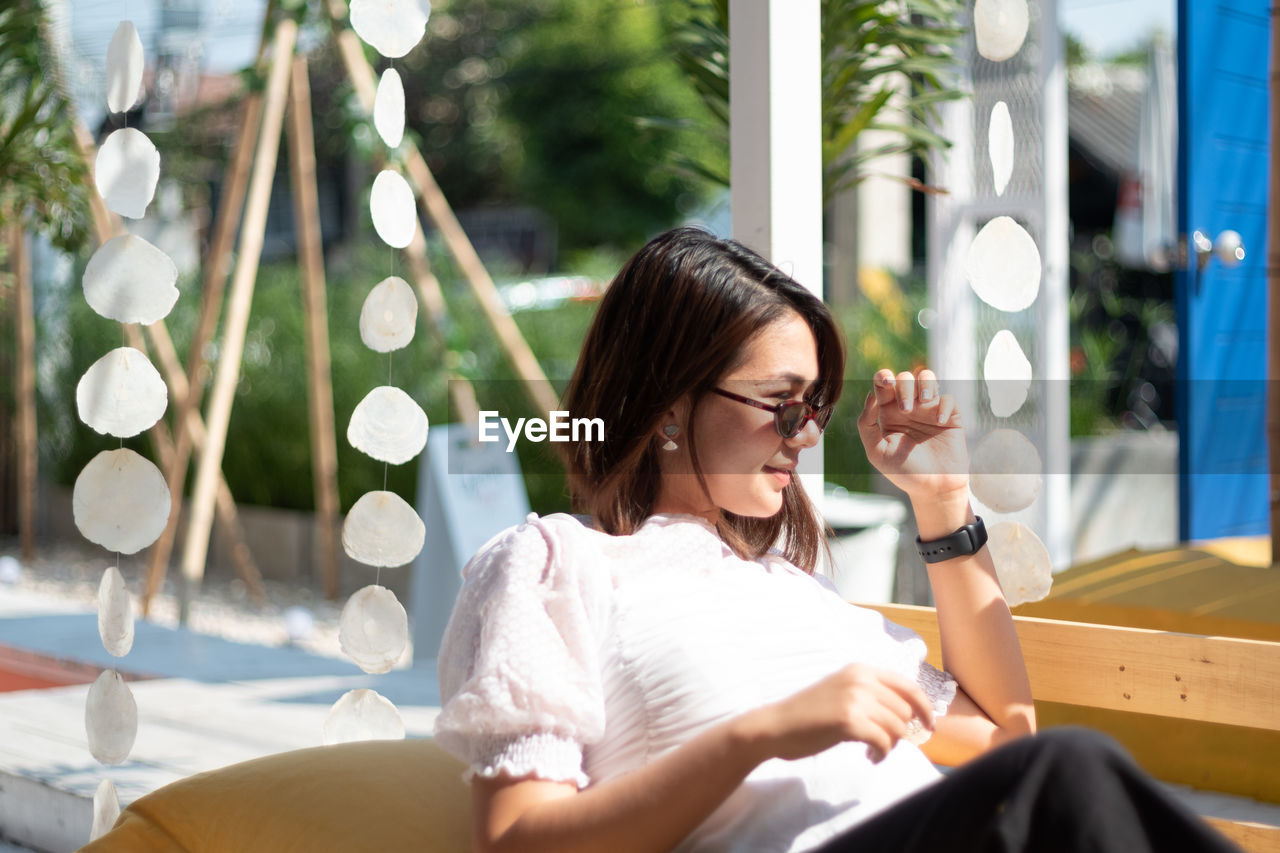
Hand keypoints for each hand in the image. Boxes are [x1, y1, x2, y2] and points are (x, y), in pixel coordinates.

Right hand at [751, 664, 933, 763]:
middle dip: (900, 732)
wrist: (774, 726)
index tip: (929, 725)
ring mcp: (854, 699)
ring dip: (891, 745)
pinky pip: (884, 742)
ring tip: (873, 751)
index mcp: (860, 669)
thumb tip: (908, 713)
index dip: (925, 707)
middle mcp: (860, 679)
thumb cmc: (808, 714)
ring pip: (897, 728)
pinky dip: (882, 754)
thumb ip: (870, 693)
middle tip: (883, 744)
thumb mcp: (841, 690)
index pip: (908, 686)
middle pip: (905, 711)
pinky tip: (870, 757)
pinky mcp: (849, 721)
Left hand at [856, 368, 968, 500]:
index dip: (883, 376)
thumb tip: (870, 396)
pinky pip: (948, 398)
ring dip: (925, 383)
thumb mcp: (877, 452)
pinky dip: (944, 405)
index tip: (885, 381)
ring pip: (927, 378)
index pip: (884, 384)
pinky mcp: (950, 417)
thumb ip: (867, 425)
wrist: (932, 488)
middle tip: (905, 410)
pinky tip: (939, 421)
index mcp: (888, 412)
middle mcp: (909, 407)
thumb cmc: (902, 471)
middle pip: (905, 378)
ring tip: (923, 402)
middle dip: (904, 387)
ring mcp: (929, 410)